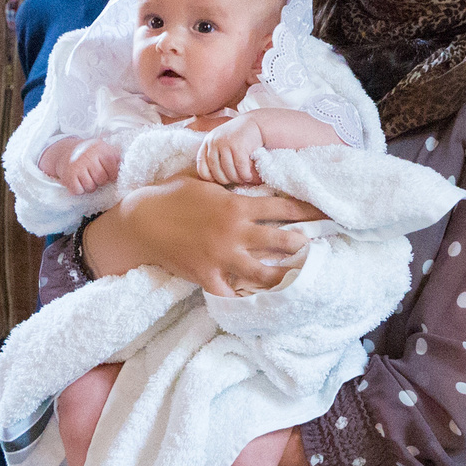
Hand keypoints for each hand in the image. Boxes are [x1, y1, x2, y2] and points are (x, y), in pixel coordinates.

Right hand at [43, 137, 122, 195]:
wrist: (64, 151)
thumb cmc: (90, 153)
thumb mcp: (104, 149)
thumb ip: (116, 158)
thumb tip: (129, 171)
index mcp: (100, 149)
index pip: (113, 169)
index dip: (112, 174)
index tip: (108, 173)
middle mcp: (88, 156)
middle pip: (102, 179)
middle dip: (100, 180)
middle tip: (94, 175)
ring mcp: (77, 166)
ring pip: (91, 187)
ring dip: (90, 186)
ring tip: (86, 178)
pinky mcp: (68, 176)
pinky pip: (79, 190)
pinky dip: (79, 189)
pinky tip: (78, 181)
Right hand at [88, 175, 317, 296]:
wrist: (141, 221)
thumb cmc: (171, 195)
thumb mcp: (202, 179)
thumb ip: (228, 177)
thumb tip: (245, 163)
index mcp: (236, 205)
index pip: (282, 206)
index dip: (307, 210)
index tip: (325, 213)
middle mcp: (235, 231)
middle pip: (281, 240)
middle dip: (302, 245)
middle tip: (317, 249)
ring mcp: (221, 256)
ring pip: (263, 272)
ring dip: (282, 276)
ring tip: (297, 279)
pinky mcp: (207, 275)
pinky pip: (231, 292)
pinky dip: (244, 297)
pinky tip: (256, 302)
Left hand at [197, 116, 265, 186]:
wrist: (256, 122)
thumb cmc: (239, 136)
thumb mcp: (221, 141)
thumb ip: (215, 154)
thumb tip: (211, 178)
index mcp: (207, 142)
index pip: (201, 167)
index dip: (210, 178)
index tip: (220, 178)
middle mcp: (214, 142)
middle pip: (216, 171)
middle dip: (226, 180)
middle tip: (235, 181)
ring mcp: (226, 143)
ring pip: (229, 171)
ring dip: (237, 179)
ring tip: (243, 179)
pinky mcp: (239, 146)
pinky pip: (240, 168)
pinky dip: (245, 175)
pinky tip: (249, 176)